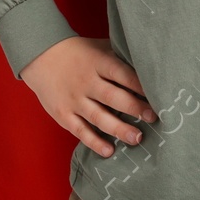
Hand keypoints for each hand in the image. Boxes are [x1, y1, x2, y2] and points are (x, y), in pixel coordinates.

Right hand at [21, 37, 157, 157]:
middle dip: (135, 108)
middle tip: (154, 118)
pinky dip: (94, 142)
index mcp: (98, 62)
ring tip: (137, 138)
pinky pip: (80, 131)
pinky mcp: (63, 114)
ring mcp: (74, 99)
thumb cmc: (78, 52)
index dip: (140, 85)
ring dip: (119, 129)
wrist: (40, 56)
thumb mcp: (100, 47)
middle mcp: (87, 82)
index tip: (159, 95)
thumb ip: (120, 58)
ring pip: (99, 117)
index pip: (123, 74)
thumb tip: (149, 67)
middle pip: (113, 97)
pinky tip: (109, 151)